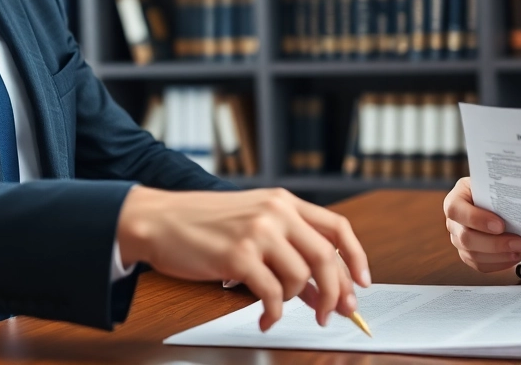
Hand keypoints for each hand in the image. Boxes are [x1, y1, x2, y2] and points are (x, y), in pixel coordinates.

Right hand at [116, 186, 370, 331]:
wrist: (158, 219)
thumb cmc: (200, 222)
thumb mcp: (250, 218)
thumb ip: (285, 242)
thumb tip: (319, 286)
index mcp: (282, 200)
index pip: (337, 227)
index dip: (357, 258)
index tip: (362, 283)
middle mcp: (275, 212)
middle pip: (327, 258)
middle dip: (336, 293)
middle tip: (333, 314)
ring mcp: (257, 233)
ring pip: (302, 278)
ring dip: (297, 303)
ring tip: (282, 310)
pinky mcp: (238, 257)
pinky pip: (272, 296)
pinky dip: (272, 314)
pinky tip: (264, 319)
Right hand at [443, 177, 520, 272]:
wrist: (495, 202)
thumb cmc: (494, 192)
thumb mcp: (493, 185)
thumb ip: (500, 192)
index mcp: (455, 200)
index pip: (455, 210)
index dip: (476, 219)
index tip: (500, 225)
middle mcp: (453, 222)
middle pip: (465, 238)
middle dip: (495, 243)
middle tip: (519, 242)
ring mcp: (458, 240)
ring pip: (473, 255)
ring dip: (500, 256)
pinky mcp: (468, 254)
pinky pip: (480, 265)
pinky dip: (499, 263)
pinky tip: (513, 257)